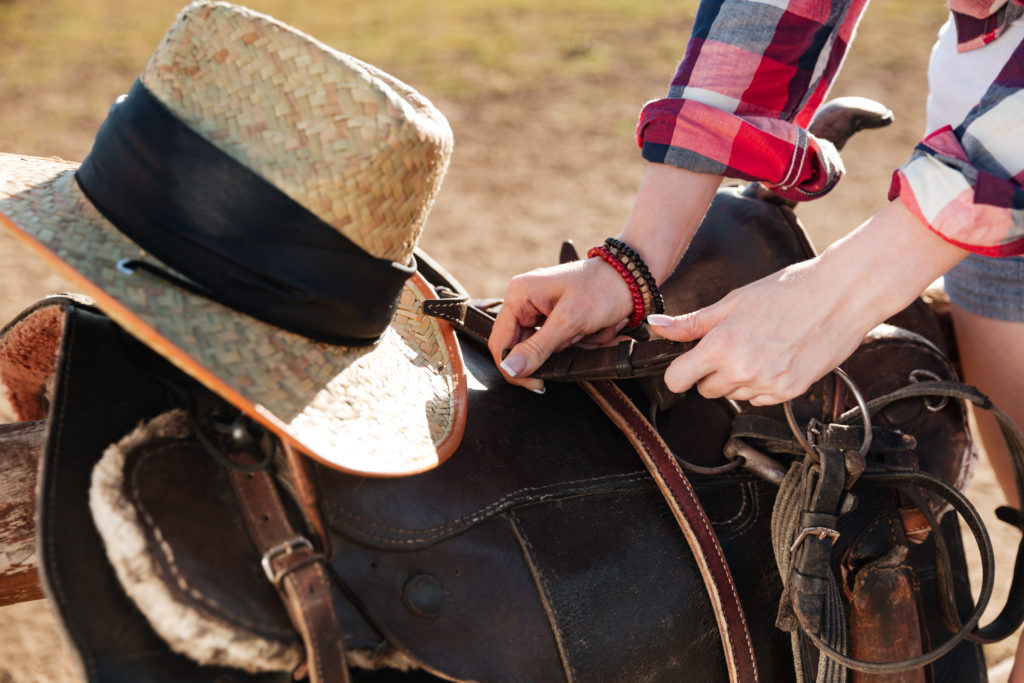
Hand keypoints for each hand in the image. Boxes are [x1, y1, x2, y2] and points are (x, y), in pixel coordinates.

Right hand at [488, 257, 634, 392]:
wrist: (632, 277)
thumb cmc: (600, 288)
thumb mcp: (569, 321)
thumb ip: (537, 348)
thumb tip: (510, 369)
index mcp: (519, 296)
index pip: (501, 342)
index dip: (514, 367)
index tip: (538, 383)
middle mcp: (525, 303)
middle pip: (522, 348)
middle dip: (553, 354)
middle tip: (577, 347)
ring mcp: (541, 312)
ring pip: (545, 350)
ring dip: (571, 348)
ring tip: (593, 333)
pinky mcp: (557, 320)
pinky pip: (561, 345)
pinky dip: (580, 345)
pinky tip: (597, 332)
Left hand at [648, 258, 869, 404]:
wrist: (841, 295)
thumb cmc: (787, 291)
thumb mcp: (733, 302)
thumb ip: (692, 323)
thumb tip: (656, 328)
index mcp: (721, 345)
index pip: (677, 380)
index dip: (679, 370)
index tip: (686, 363)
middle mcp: (742, 370)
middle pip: (705, 390)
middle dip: (710, 372)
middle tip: (732, 345)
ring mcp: (767, 385)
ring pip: (733, 395)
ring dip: (737, 379)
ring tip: (760, 347)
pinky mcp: (790, 392)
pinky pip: (760, 399)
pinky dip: (762, 384)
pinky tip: (776, 358)